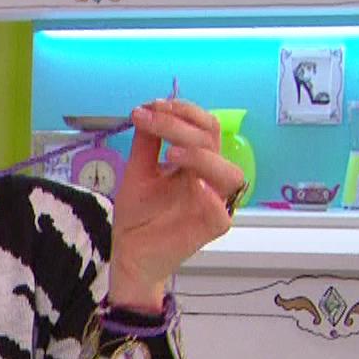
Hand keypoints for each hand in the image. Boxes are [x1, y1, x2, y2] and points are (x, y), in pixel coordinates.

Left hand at [107, 97, 244, 306]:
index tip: (151, 106)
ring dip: (201, 156)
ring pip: (230, 173)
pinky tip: (194, 186)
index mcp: (196, 162)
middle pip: (212, 141)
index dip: (182, 111)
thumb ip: (147, 142)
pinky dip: (212, 197)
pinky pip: (223, 213)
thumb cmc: (139, 214)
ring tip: (170, 153)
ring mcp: (212, 203)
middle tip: (150, 120)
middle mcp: (208, 178)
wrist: (129, 253)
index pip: (204, 127)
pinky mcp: (210, 228)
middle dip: (180, 125)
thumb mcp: (138, 171)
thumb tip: (148, 108)